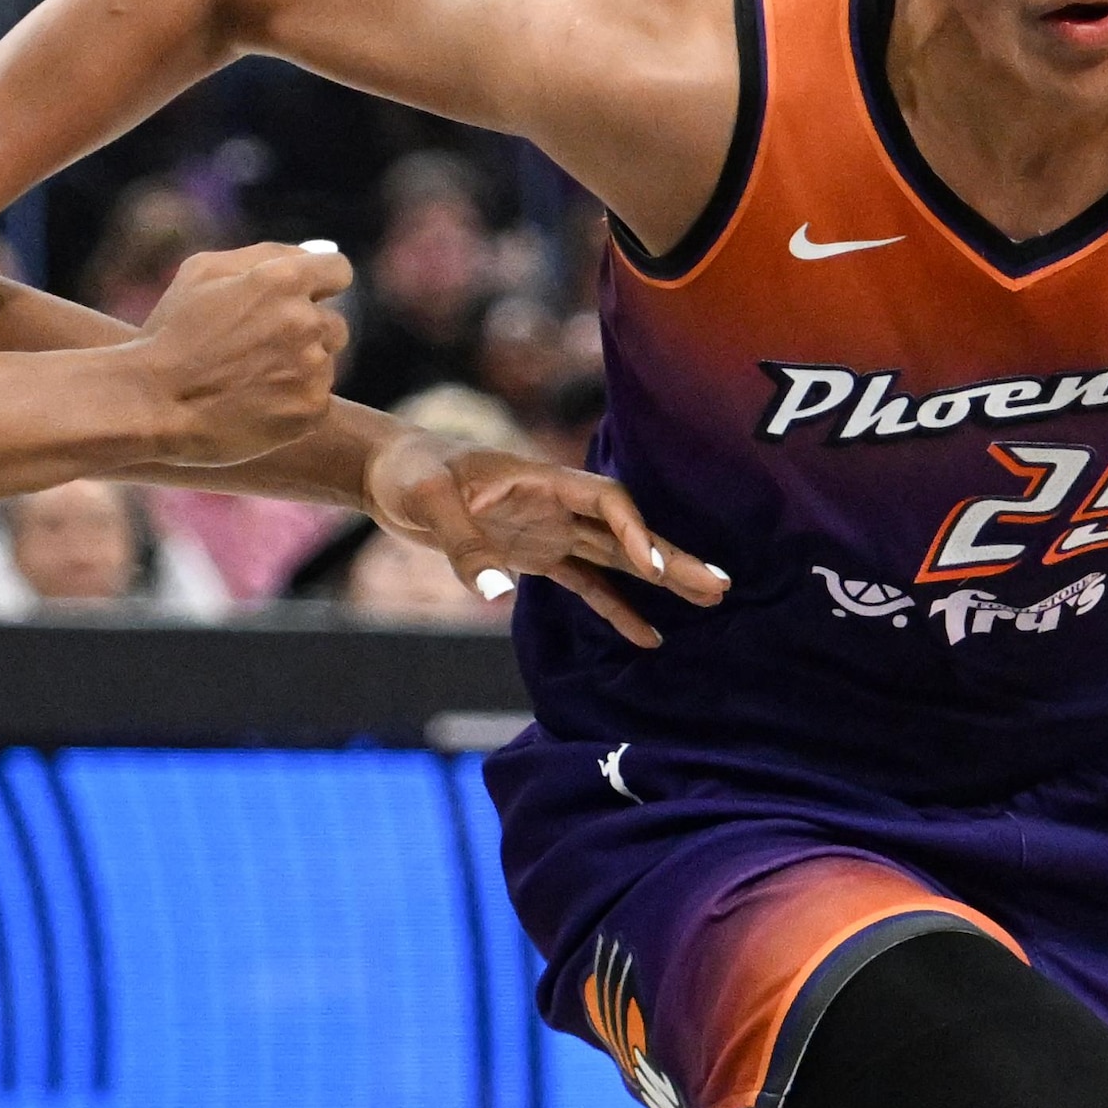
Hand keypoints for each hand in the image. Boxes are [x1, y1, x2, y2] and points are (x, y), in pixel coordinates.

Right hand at [127, 240, 349, 467]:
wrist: (152, 402)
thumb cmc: (172, 333)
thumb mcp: (201, 272)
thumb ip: (262, 255)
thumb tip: (310, 253)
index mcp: (283, 279)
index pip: (338, 271)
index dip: (322, 285)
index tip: (307, 299)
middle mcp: (305, 321)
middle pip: (336, 323)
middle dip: (307, 333)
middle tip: (264, 350)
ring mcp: (312, 368)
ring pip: (324, 364)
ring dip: (299, 369)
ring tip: (251, 381)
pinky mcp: (312, 409)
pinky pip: (317, 400)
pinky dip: (293, 404)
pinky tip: (256, 405)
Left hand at [366, 430, 729, 646]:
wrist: (388, 472)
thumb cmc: (409, 473)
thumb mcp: (429, 504)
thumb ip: (464, 546)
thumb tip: (495, 594)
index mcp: (541, 478)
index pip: (606, 501)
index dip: (634, 531)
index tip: (654, 569)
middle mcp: (556, 503)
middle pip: (627, 531)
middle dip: (672, 557)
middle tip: (719, 584)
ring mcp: (550, 529)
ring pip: (617, 556)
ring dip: (660, 579)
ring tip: (709, 599)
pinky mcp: (536, 553)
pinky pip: (585, 582)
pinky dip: (615, 607)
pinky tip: (647, 635)